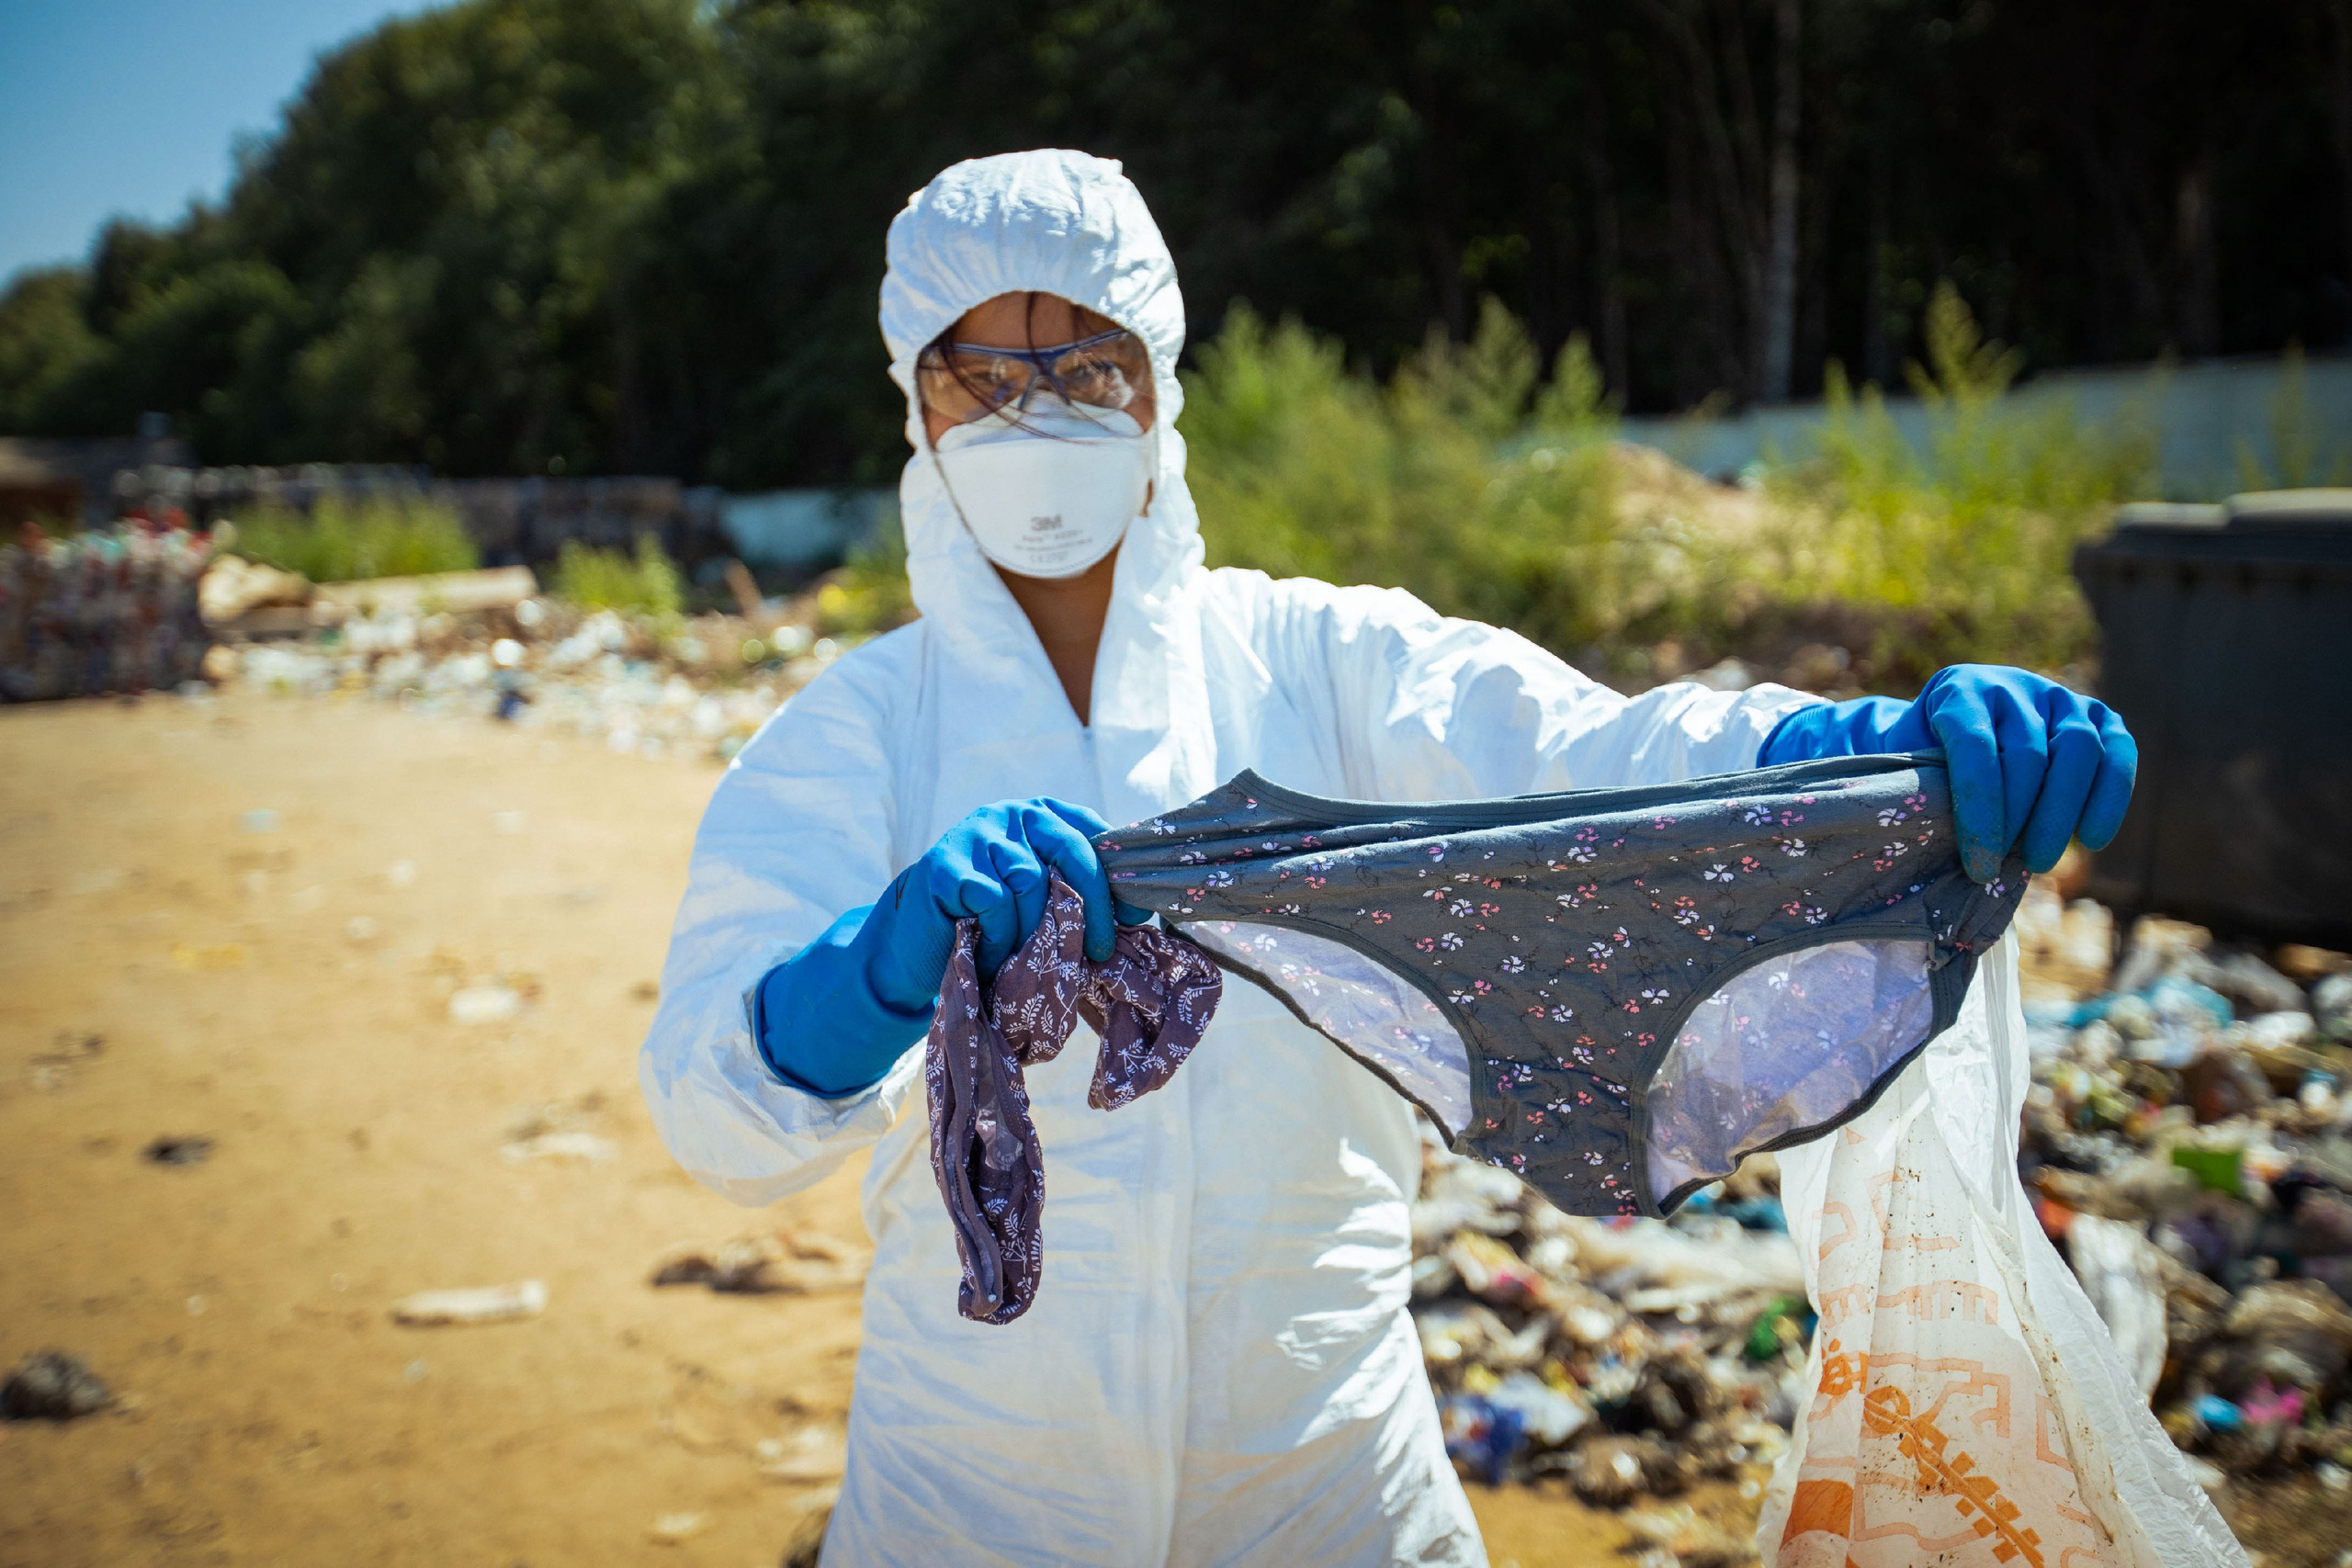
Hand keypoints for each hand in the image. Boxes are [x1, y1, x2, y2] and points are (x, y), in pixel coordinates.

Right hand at [875, 798, 1127, 997]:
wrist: (917, 947)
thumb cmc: (990, 925)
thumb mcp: (1040, 901)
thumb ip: (1077, 891)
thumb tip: (1140, 912)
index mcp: (1041, 815)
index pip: (1093, 833)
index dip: (1117, 877)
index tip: (1136, 918)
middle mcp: (1011, 814)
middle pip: (1071, 850)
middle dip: (1094, 905)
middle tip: (1100, 950)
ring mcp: (976, 834)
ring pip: (1032, 881)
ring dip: (1035, 931)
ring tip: (1026, 960)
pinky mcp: (946, 864)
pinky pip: (995, 901)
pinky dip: (1000, 938)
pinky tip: (990, 956)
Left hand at [1759, 664, 2136, 883]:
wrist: (1956, 736)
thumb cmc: (1925, 767)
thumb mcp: (1909, 773)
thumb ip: (1918, 797)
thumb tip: (1918, 858)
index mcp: (1958, 689)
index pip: (1973, 746)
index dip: (1979, 811)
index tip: (1978, 865)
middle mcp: (2012, 684)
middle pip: (2029, 752)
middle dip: (2022, 819)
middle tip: (2014, 869)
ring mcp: (2058, 695)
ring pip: (2078, 750)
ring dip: (2063, 814)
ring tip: (2041, 863)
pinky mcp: (2097, 714)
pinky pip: (2116, 750)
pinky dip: (2110, 795)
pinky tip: (2091, 839)